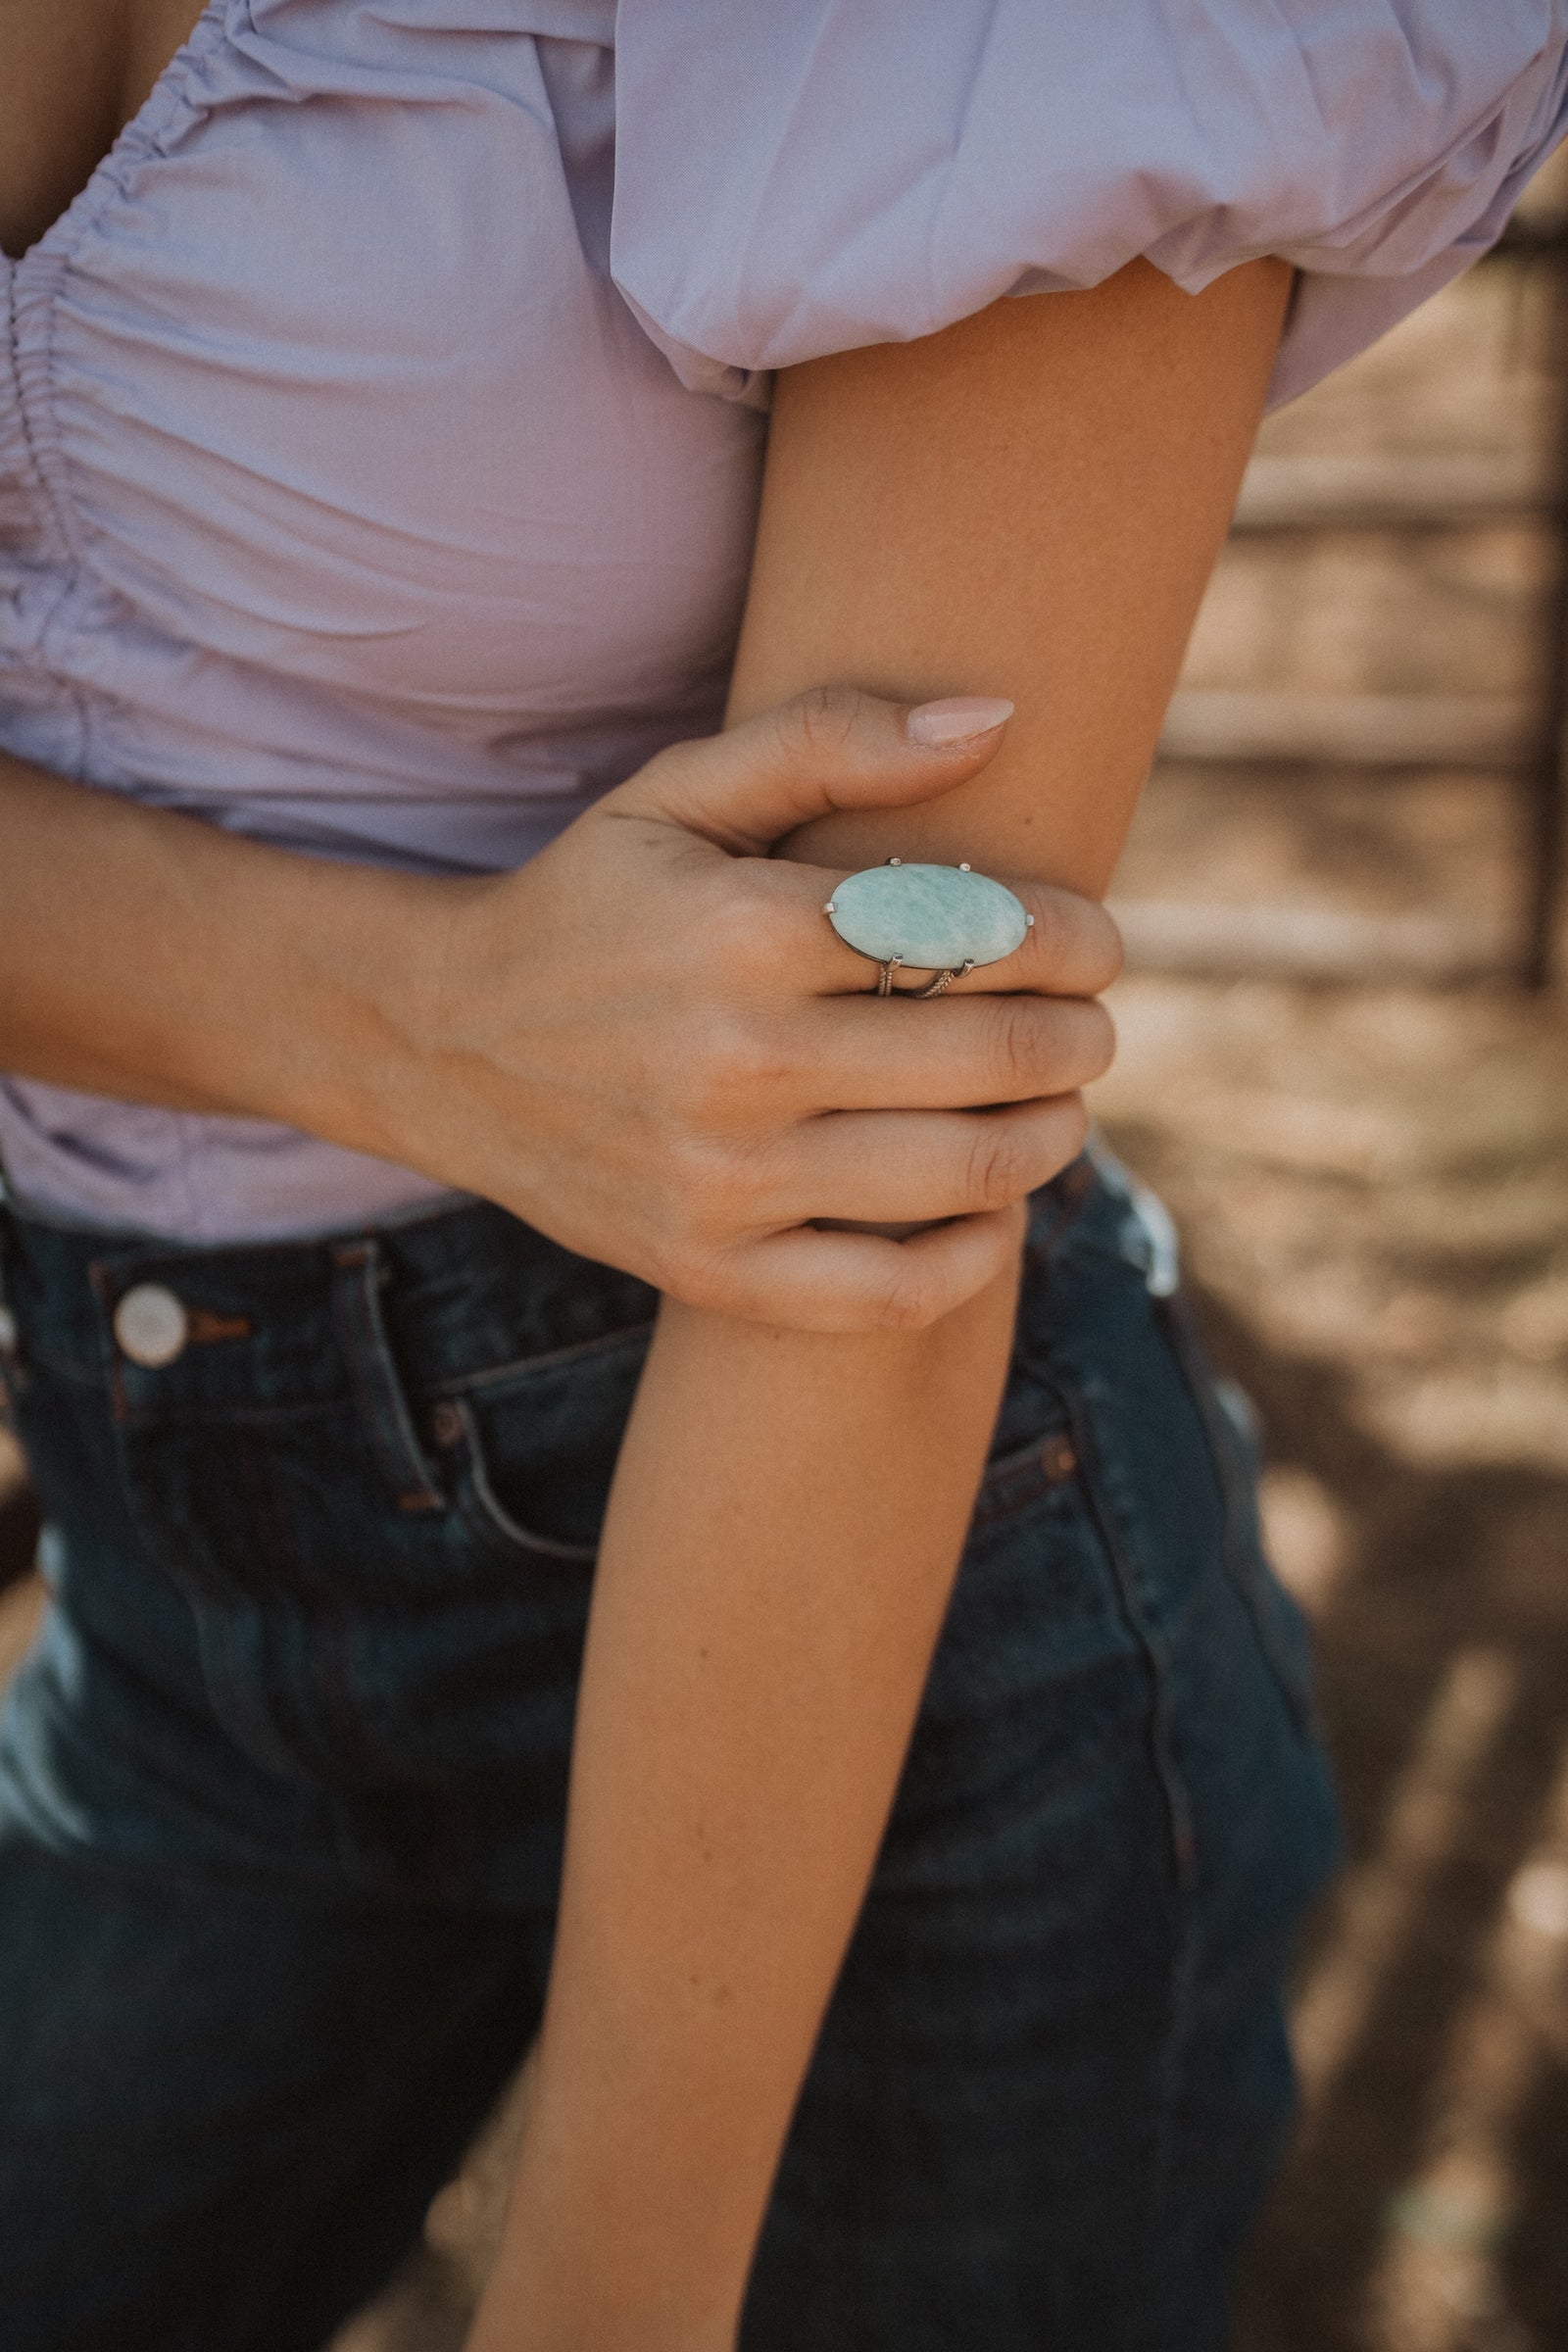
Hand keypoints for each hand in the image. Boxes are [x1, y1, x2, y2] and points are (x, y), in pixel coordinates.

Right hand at [386, 688, 1119, 1328]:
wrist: (442, 1042)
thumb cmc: (589, 903)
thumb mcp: (680, 791)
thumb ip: (832, 739)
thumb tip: (997, 716)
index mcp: (746, 929)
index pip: (978, 934)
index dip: (1074, 941)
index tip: (1096, 943)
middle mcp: (739, 1060)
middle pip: (991, 1055)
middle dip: (1079, 1038)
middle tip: (1092, 1028)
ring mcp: (724, 1179)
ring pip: (964, 1174)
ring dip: (1050, 1138)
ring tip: (1056, 1109)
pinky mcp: (709, 1268)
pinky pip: (888, 1295)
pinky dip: (972, 1258)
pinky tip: (991, 1213)